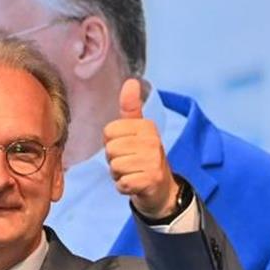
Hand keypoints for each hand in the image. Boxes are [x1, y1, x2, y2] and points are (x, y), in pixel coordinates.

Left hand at [103, 78, 178, 218]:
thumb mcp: (138, 130)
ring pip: (115, 167)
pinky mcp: (151, 180)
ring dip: (119, 175)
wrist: (161, 188)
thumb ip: (131, 108)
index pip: (108, 132)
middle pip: (110, 150)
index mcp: (146, 126)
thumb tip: (131, 81)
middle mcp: (152, 141)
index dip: (111, 143)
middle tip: (129, 163)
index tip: (126, 148)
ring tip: (132, 173)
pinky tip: (134, 184)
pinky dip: (124, 187)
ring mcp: (153, 161)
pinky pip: (122, 183)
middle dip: (114, 160)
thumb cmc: (143, 157)